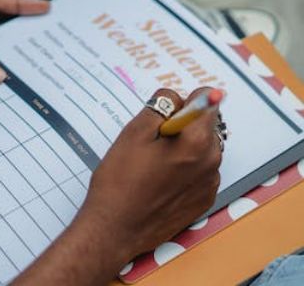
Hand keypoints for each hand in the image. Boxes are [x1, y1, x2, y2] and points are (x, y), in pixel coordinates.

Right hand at [79, 87, 221, 261]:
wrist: (114, 229)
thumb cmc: (119, 180)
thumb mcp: (133, 133)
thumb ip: (161, 107)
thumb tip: (180, 97)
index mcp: (197, 141)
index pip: (206, 99)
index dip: (180, 102)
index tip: (162, 116)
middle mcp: (212, 161)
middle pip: (204, 124)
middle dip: (181, 126)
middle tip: (150, 144)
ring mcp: (209, 183)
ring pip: (201, 148)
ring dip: (182, 148)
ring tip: (152, 166)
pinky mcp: (203, 200)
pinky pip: (199, 172)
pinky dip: (183, 170)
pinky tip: (158, 182)